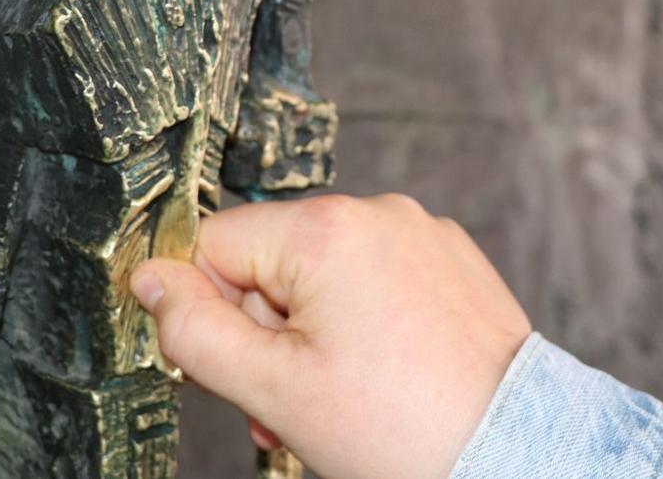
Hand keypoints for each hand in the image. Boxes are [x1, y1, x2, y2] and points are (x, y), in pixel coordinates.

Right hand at [130, 193, 531, 478]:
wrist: (512, 450)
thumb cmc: (405, 429)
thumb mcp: (273, 389)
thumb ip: (194, 330)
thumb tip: (150, 280)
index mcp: (327, 230)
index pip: (215, 245)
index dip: (209, 311)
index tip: (235, 366)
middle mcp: (378, 213)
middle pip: (270, 262)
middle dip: (266, 334)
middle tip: (288, 401)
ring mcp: (422, 233)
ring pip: (323, 276)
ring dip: (311, 335)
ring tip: (338, 399)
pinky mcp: (451, 259)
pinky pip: (377, 279)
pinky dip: (364, 323)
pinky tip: (382, 375)